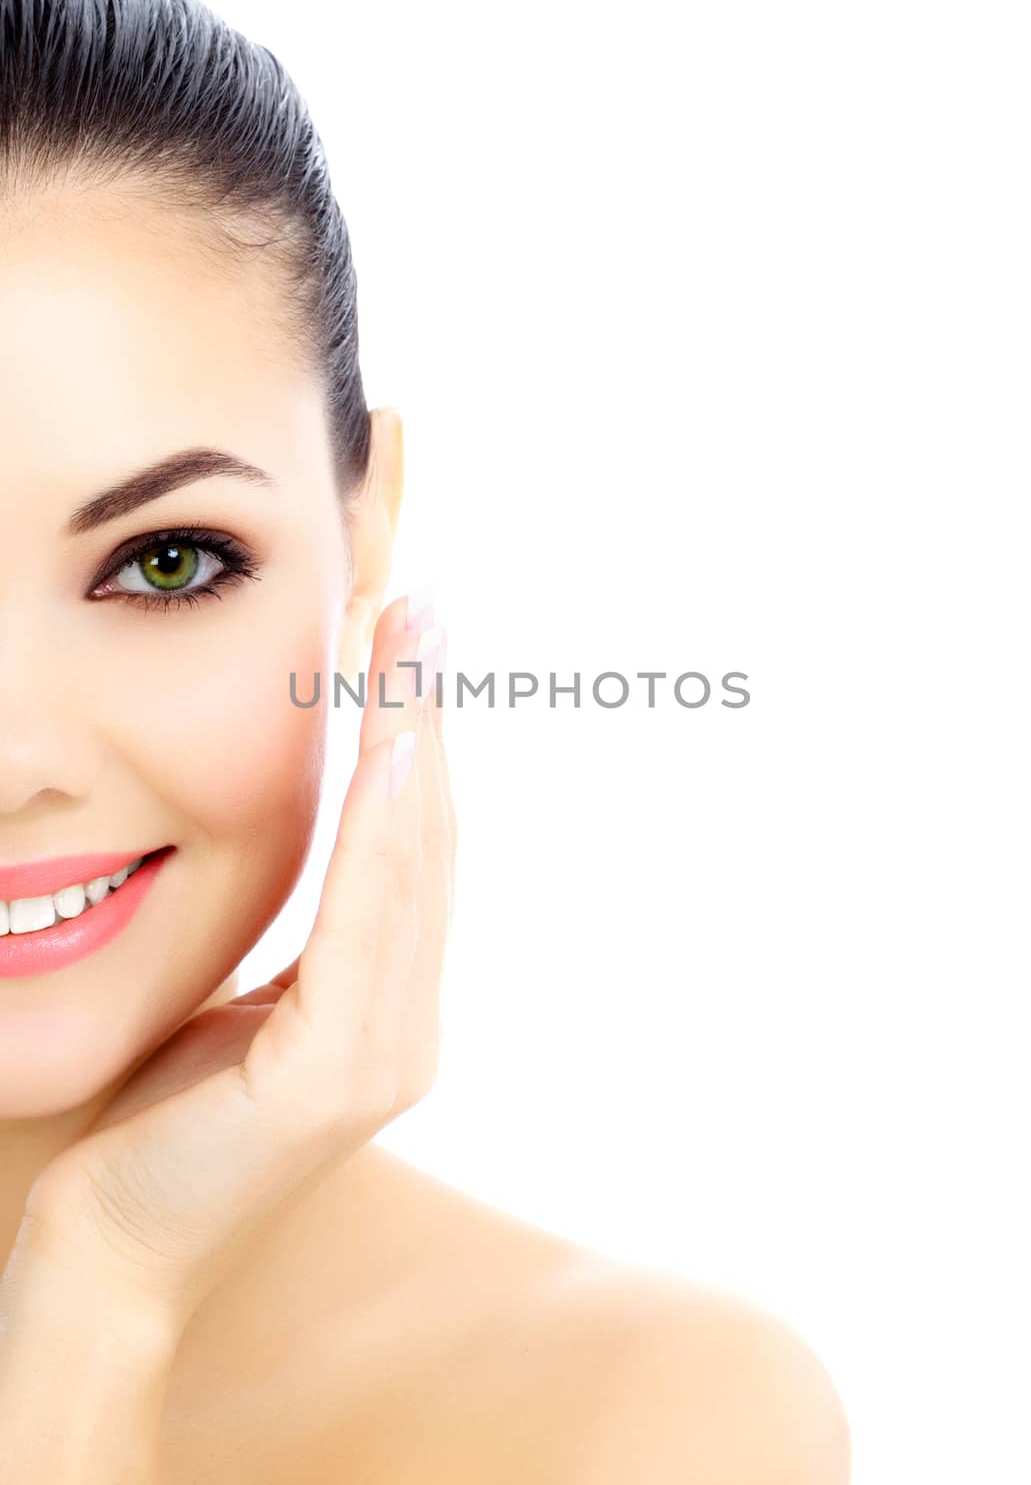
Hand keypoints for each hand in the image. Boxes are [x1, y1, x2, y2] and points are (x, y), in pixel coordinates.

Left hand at [3, 593, 454, 1333]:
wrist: (107, 1254)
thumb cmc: (153, 1124)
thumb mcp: (239, 1004)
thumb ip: (297, 945)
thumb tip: (319, 850)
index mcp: (386, 1010)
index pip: (409, 852)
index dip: (416, 743)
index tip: (409, 643)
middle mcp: (408, 1029)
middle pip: (426, 842)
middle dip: (426, 716)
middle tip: (424, 607)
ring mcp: (386, 1057)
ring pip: (409, 868)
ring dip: (414, 746)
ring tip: (412, 644)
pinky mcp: (340, 1077)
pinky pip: (366, 927)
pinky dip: (384, 831)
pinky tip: (389, 749)